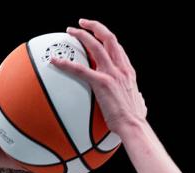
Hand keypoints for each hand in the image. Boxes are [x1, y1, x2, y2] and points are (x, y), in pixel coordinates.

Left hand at [49, 18, 147, 136]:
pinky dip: (66, 64)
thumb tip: (139, 100)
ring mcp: (112, 74)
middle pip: (108, 38)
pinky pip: (80, 70)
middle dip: (95, 27)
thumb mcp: (139, 103)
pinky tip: (55, 62)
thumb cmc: (135, 119)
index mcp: (128, 72)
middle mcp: (120, 68)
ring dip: (82, 35)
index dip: (107, 37)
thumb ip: (137, 97)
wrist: (134, 126)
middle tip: (82, 23)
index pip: (117, 47)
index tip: (98, 34)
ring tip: (70, 31)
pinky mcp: (102, 83)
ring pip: (96, 46)